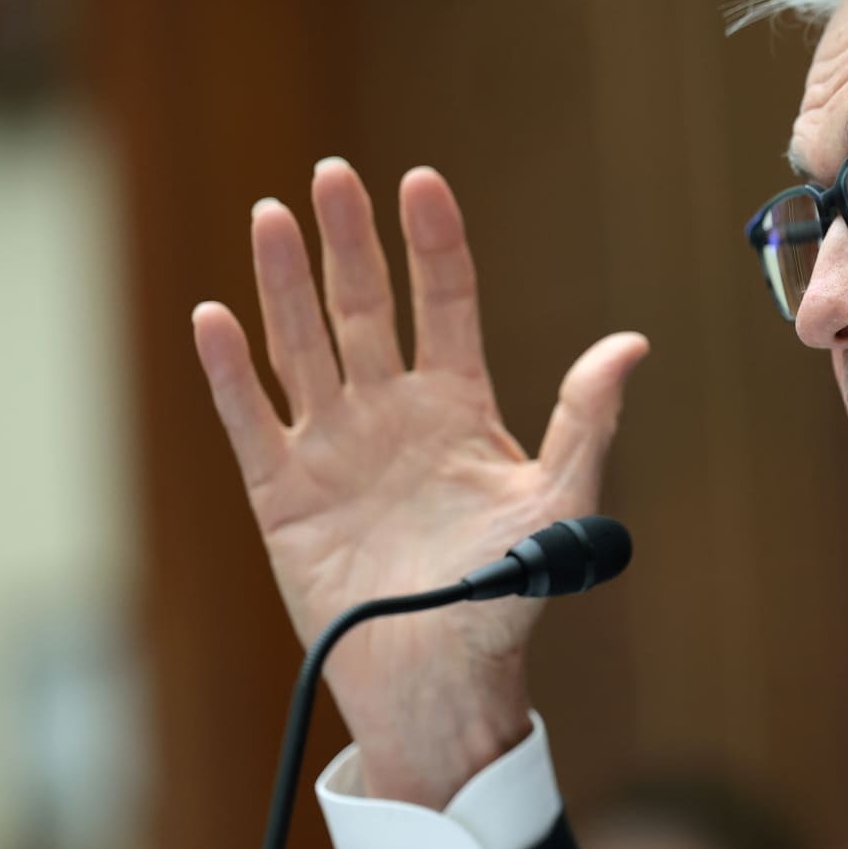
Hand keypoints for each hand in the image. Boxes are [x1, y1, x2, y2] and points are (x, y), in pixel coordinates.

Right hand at [191, 159, 648, 807]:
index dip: (433, 243)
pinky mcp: (284, 493)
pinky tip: (215, 317)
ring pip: (303, 346)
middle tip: (332, 174)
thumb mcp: (560, 500)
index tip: (422, 182)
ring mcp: (334, 446)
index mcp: (458, 404)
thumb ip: (586, 419)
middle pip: (363, 307)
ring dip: (284, 283)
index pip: (443, 302)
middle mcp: (391, 411)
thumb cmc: (506, 592)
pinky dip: (231, 372)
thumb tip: (632, 344)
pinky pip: (250, 420)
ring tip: (270, 215)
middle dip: (349, 241)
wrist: (443, 675)